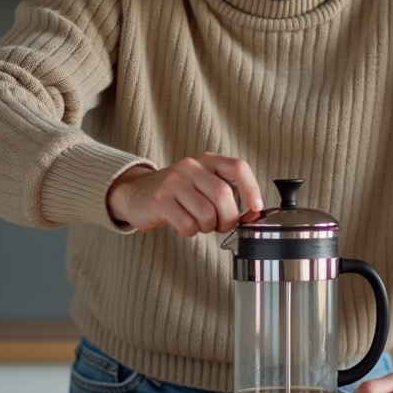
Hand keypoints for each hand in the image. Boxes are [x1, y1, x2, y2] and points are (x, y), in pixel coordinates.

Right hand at [106, 153, 263, 236]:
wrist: (137, 192)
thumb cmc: (177, 192)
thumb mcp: (203, 183)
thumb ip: (227, 192)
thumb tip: (253, 213)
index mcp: (207, 161)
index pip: (238, 167)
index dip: (252, 189)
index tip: (256, 208)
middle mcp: (191, 167)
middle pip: (223, 195)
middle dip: (228, 218)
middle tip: (222, 225)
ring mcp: (174, 182)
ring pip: (206, 213)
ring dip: (209, 227)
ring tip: (201, 224)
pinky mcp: (160, 200)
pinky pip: (187, 224)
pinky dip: (191, 231)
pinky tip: (186, 226)